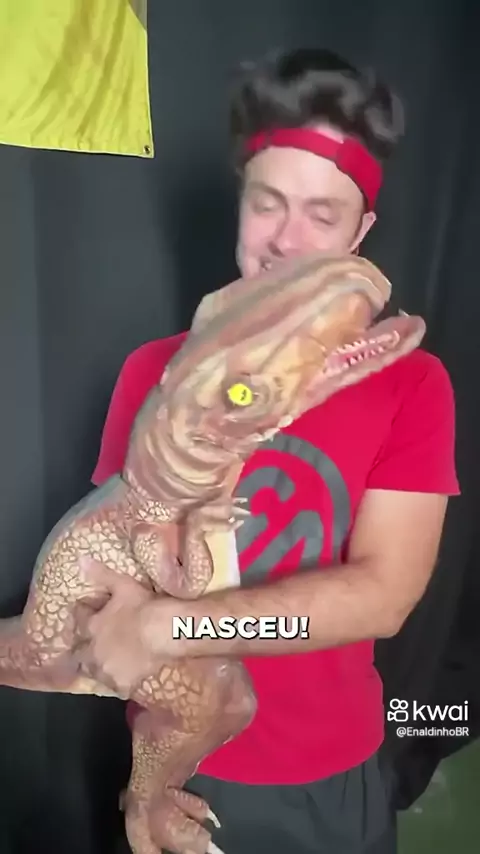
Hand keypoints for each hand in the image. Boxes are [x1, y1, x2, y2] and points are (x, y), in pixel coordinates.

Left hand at [75, 580, 160, 698]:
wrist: (164, 631)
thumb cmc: (143, 606)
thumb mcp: (123, 585)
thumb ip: (101, 574)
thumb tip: (81, 560)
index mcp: (91, 626)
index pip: (79, 619)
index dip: (84, 613)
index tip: (89, 610)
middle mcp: (93, 651)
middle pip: (80, 653)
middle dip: (84, 648)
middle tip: (95, 644)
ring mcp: (106, 670)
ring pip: (95, 671)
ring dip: (100, 666)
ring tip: (110, 663)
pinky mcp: (122, 685)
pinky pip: (118, 686)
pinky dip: (121, 681)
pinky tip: (129, 677)